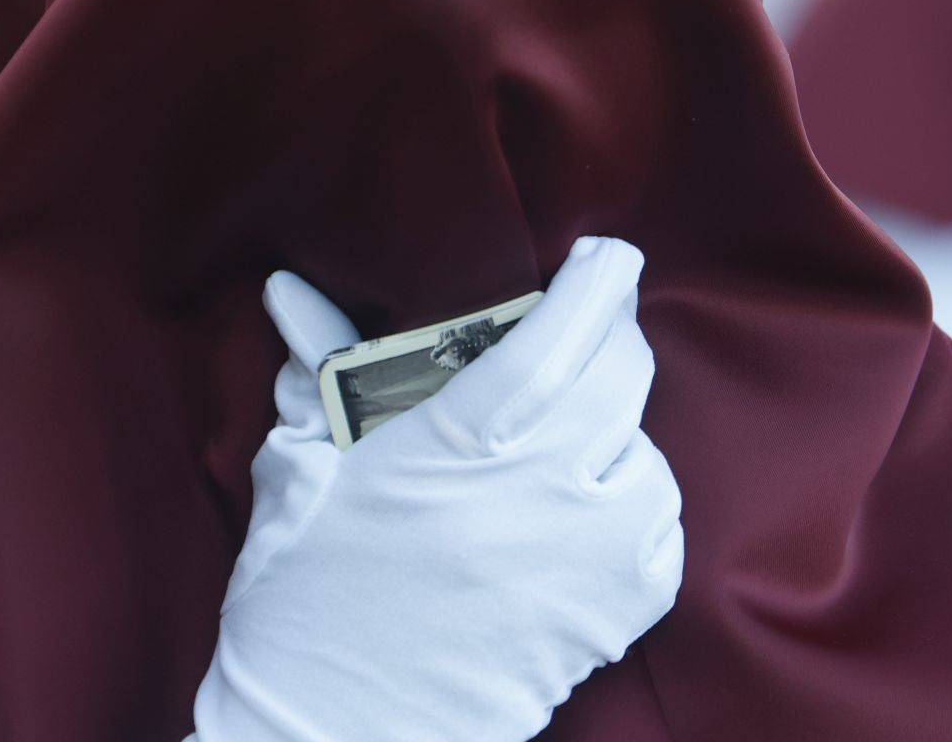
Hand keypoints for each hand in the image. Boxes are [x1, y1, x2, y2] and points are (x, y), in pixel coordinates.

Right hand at [189, 236, 683, 741]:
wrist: (331, 739)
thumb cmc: (303, 602)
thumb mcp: (302, 472)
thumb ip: (320, 370)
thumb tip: (292, 291)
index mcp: (455, 447)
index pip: (556, 339)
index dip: (596, 285)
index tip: (608, 257)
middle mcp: (538, 495)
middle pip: (619, 379)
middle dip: (609, 339)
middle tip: (583, 329)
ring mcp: (585, 559)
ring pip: (645, 454)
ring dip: (615, 431)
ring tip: (565, 438)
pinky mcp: (612, 617)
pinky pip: (660, 530)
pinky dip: (634, 505)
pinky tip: (587, 507)